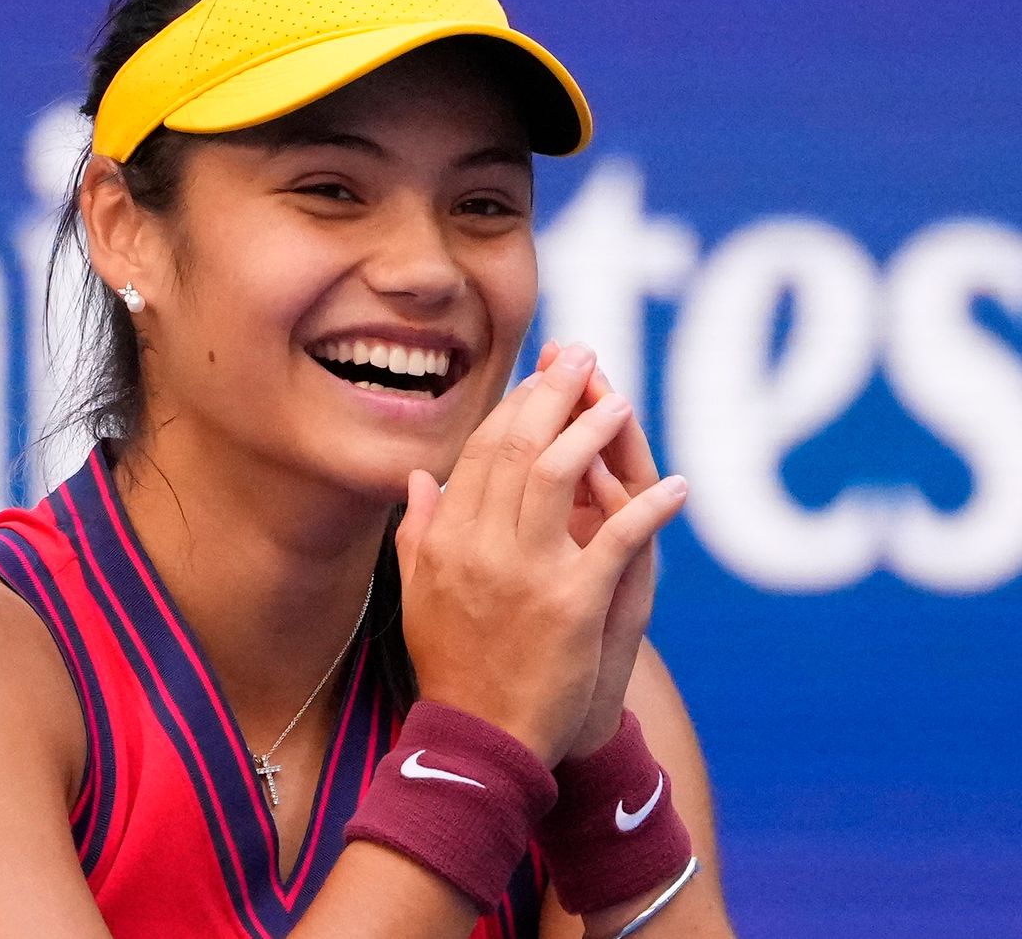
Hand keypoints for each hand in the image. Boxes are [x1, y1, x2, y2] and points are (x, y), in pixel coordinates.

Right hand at [395, 343, 687, 767]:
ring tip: (620, 400)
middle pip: (521, 445)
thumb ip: (417, 531)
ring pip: (561, 473)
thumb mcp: (416, 593)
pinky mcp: (573, 603)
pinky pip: (619, 539)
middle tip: (582, 354)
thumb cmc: (450, 664)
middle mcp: (482, 544)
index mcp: (447, 537)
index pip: (483, 450)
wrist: (478, 739)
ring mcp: (527, 571)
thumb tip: (420, 477)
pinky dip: (651, 508)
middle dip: (553, 391)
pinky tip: (678, 488)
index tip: (542, 379)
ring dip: (594, 428)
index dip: (515, 406)